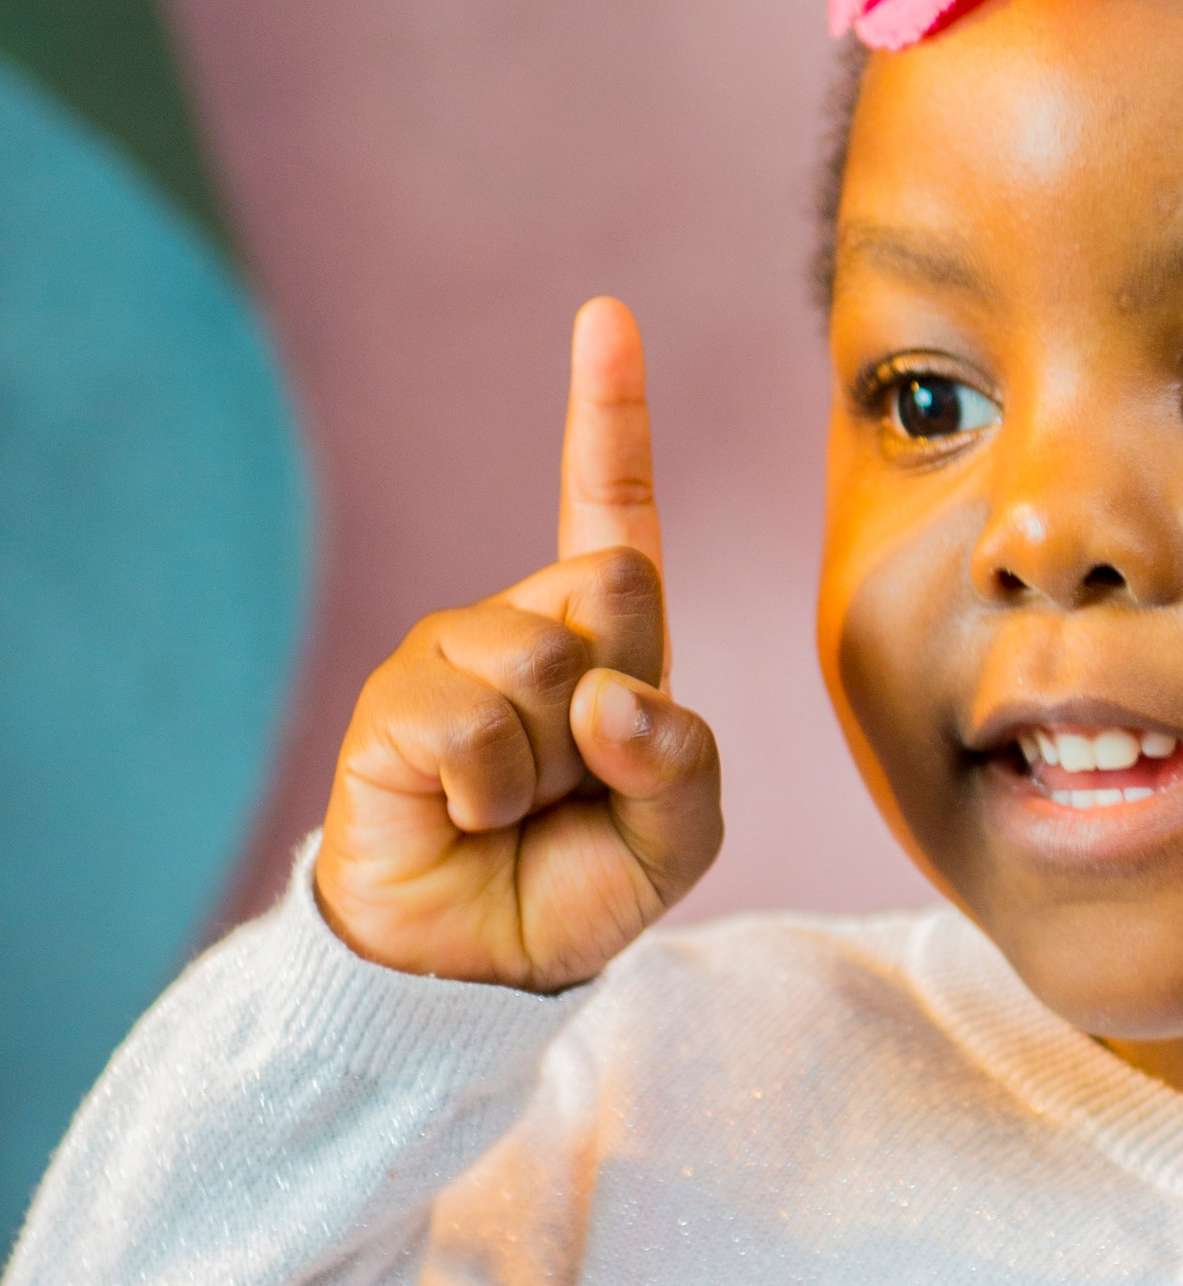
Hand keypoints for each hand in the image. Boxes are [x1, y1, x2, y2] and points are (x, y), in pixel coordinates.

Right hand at [314, 300, 722, 985]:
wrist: (475, 969)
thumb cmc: (573, 886)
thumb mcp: (677, 837)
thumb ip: (685, 764)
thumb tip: (609, 700)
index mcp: (602, 643)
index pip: (611, 510)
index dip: (608, 413)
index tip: (604, 316)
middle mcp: (524, 627)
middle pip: (619, 584)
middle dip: (626, 694)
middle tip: (584, 778)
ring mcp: (451, 657)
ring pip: (551, 661)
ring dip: (558, 766)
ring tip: (519, 809)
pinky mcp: (394, 705)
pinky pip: (477, 725)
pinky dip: (493, 793)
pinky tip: (467, 816)